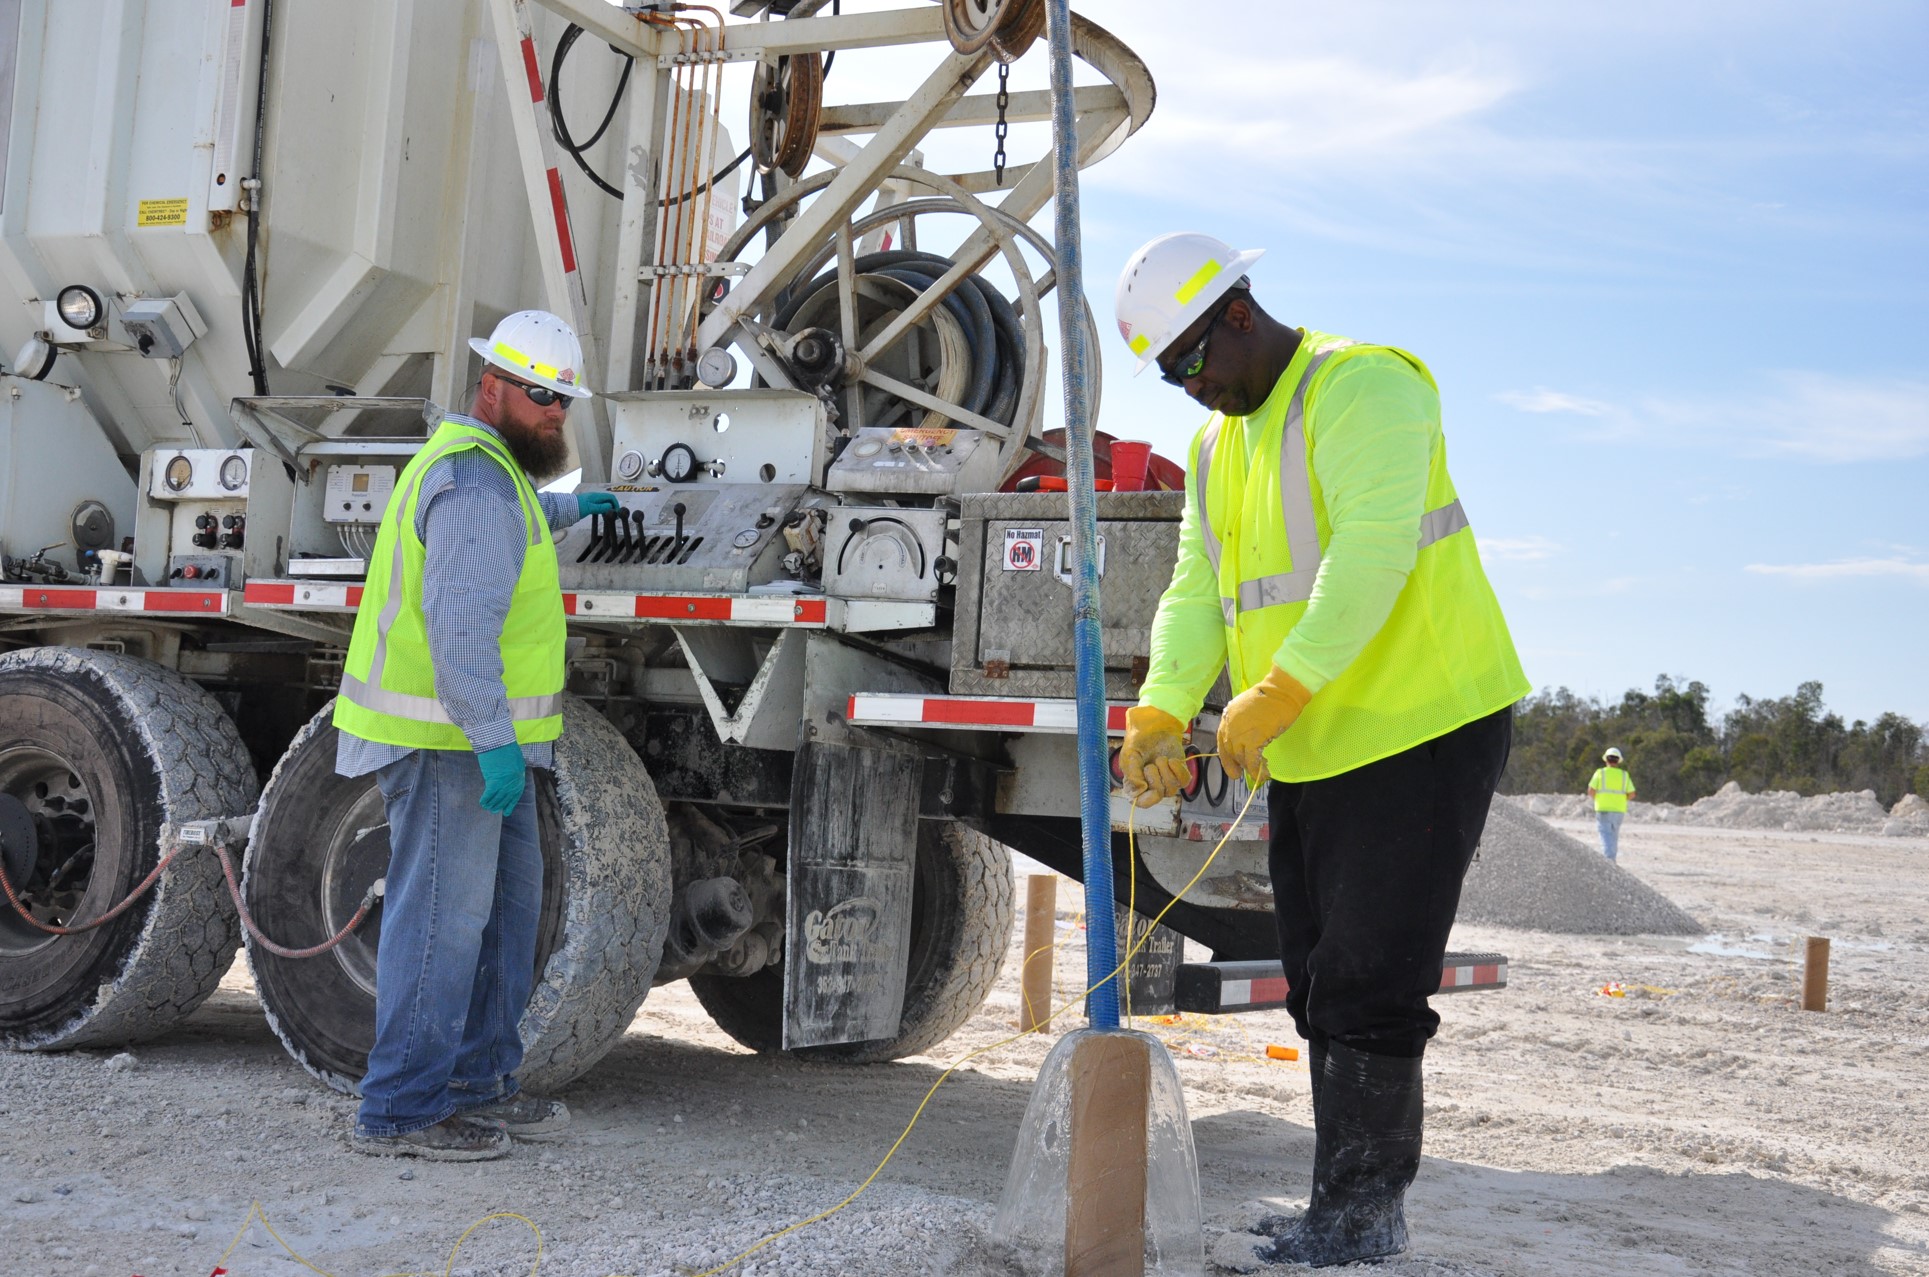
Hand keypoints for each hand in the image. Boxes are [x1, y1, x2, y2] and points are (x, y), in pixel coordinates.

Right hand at [476, 743, 526, 814]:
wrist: (500, 742)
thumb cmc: (507, 748)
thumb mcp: (517, 761)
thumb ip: (514, 772)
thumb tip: (510, 778)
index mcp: (520, 778)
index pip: (515, 796)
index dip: (510, 804)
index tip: (507, 811)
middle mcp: (513, 783)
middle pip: (505, 798)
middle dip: (499, 805)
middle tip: (493, 810)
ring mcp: (504, 783)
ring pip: (497, 798)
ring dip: (491, 804)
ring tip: (487, 808)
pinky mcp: (494, 781)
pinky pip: (489, 794)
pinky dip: (485, 799)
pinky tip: (482, 803)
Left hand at [576, 491, 621, 519]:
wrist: (565, 508)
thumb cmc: (577, 507)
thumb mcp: (590, 508)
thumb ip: (601, 507)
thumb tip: (610, 507)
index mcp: (596, 496)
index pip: (611, 497)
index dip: (615, 504)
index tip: (617, 512)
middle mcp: (595, 497)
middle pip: (608, 500)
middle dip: (613, 507)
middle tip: (615, 516)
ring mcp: (592, 501)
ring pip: (604, 503)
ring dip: (608, 509)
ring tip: (609, 517)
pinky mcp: (589, 505)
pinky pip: (599, 506)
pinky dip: (603, 510)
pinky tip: (602, 516)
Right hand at [1120, 706, 1190, 808]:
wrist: (1154, 727)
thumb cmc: (1138, 742)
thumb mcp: (1129, 756)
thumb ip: (1132, 774)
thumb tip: (1141, 789)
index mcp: (1136, 786)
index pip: (1142, 802)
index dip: (1147, 798)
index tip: (1146, 785)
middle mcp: (1151, 787)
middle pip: (1159, 795)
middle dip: (1155, 778)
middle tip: (1150, 764)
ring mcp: (1167, 782)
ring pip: (1172, 789)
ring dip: (1166, 772)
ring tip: (1160, 759)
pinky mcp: (1179, 775)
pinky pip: (1184, 781)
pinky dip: (1178, 770)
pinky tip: (1172, 760)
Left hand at [1216, 664, 1312, 784]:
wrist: (1281, 692)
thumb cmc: (1270, 698)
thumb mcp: (1248, 709)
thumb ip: (1242, 723)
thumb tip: (1246, 739)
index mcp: (1227, 716)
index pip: (1222, 741)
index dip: (1227, 756)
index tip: (1232, 766)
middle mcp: (1229, 725)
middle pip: (1230, 751)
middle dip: (1237, 765)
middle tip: (1243, 774)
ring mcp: (1239, 733)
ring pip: (1240, 757)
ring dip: (1249, 768)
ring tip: (1259, 772)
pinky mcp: (1252, 740)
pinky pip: (1251, 760)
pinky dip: (1257, 769)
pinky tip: (1263, 774)